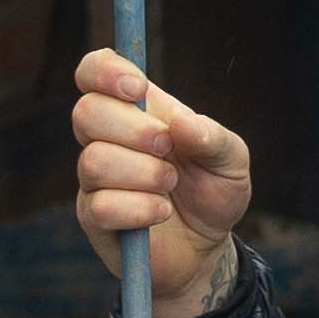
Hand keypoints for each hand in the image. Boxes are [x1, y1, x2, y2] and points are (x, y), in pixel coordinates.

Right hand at [71, 49, 252, 317]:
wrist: (208, 247)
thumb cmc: (215, 191)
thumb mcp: (232, 160)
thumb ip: (213, 137)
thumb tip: (181, 122)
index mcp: (140, 110)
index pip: (95, 72)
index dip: (105, 70)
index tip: (136, 86)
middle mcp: (109, 139)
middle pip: (86, 112)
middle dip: (133, 129)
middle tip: (168, 147)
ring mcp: (96, 180)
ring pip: (93, 161)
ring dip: (143, 173)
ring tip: (171, 184)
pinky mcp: (93, 218)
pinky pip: (100, 206)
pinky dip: (138, 208)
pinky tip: (161, 213)